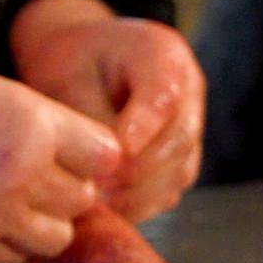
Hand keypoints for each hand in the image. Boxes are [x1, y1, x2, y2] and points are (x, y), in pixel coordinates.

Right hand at [0, 50, 120, 262]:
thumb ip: (42, 125)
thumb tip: (85, 159)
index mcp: (34, 124)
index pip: (106, 156)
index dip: (93, 157)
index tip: (77, 156)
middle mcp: (25, 172)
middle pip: (84, 199)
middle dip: (68, 189)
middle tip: (39, 177)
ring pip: (58, 236)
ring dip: (45, 222)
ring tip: (18, 203)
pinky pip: (18, 255)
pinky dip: (12, 241)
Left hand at [10, 0, 204, 222]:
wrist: (84, 63)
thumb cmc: (73, 65)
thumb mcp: (71, 80)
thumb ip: (92, 121)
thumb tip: (106, 172)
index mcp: (164, 55)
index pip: (164, 100)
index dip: (139, 135)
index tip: (108, 161)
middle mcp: (190, 93)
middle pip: (178, 143)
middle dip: (135, 173)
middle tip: (94, 190)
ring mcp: (191, 130)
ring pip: (178, 174)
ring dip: (137, 195)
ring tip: (96, 202)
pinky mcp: (181, 163)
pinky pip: (168, 193)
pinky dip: (139, 205)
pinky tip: (107, 207)